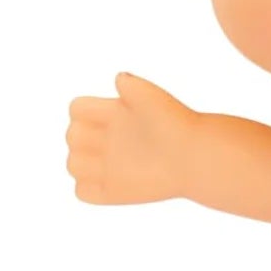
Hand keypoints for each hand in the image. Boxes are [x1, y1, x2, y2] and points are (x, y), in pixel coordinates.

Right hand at [66, 74, 198, 205]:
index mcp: (113, 114)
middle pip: (72, 136)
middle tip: (117, 140)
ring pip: (74, 164)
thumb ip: (134, 86)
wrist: (198, 156)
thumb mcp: (153, 99)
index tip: (111, 113)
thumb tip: (119, 78)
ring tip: (116, 162)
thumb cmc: (177, 123)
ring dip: (84, 163)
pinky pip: (83, 193)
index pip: (77, 109)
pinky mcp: (114, 191)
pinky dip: (87, 189)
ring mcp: (109, 166)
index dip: (87, 110)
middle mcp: (108, 140)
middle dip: (85, 136)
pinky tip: (115, 182)